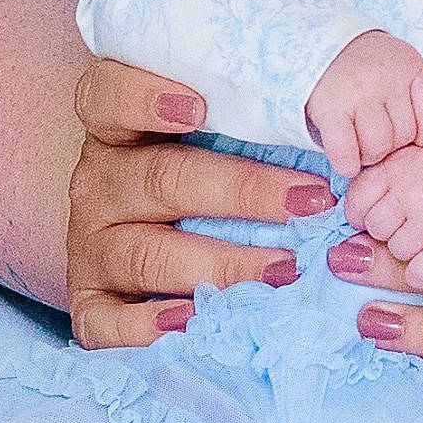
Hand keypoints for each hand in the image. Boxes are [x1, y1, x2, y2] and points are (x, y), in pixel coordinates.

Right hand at [68, 58, 334, 348]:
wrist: (143, 246)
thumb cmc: (201, 174)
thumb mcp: (217, 137)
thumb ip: (251, 121)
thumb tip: (333, 123)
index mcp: (117, 129)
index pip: (107, 97)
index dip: (144, 97)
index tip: (198, 107)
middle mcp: (98, 183)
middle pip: (160, 179)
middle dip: (241, 191)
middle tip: (310, 201)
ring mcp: (90, 246)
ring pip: (147, 253)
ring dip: (220, 264)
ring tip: (285, 270)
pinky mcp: (89, 303)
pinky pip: (106, 320)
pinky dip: (146, 326)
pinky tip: (194, 322)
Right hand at [304, 30, 422, 177]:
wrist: (322, 48)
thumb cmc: (369, 71)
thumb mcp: (402, 70)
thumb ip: (418, 101)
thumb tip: (421, 148)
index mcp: (410, 67)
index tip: (410, 131)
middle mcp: (386, 78)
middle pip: (405, 136)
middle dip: (393, 144)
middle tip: (377, 133)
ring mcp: (357, 93)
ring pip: (378, 147)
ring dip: (369, 155)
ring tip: (360, 142)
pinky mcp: (329, 109)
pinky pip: (346, 153)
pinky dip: (348, 165)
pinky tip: (347, 161)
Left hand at [345, 119, 422, 284]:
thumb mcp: (405, 156)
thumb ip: (374, 185)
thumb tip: (341, 239)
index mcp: (393, 165)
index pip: (354, 206)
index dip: (366, 213)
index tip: (386, 210)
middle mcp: (411, 189)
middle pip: (374, 230)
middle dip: (389, 229)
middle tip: (413, 218)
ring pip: (395, 253)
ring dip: (408, 249)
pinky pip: (417, 274)